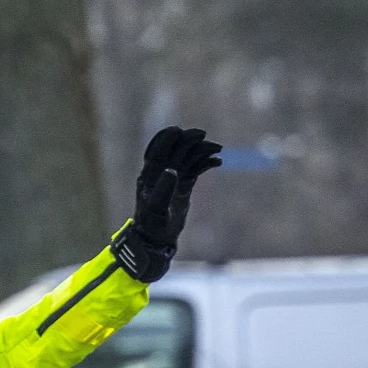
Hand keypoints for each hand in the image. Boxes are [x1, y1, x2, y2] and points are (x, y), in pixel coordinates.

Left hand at [121, 125, 223, 273]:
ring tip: (217, 149)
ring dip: (201, 150)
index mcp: (149, 174)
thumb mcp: (156, 207)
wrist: (156, 238)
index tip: (178, 129)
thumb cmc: (152, 223)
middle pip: (176, 149)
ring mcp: (173, 178)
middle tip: (204, 136)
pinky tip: (217, 162)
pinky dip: (205, 163)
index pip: (157, 150)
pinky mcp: (184, 185)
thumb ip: (163, 189)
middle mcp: (161, 173)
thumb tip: (172, 170)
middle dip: (188, 140)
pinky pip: (196, 168)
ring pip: (188, 157)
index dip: (166, 137)